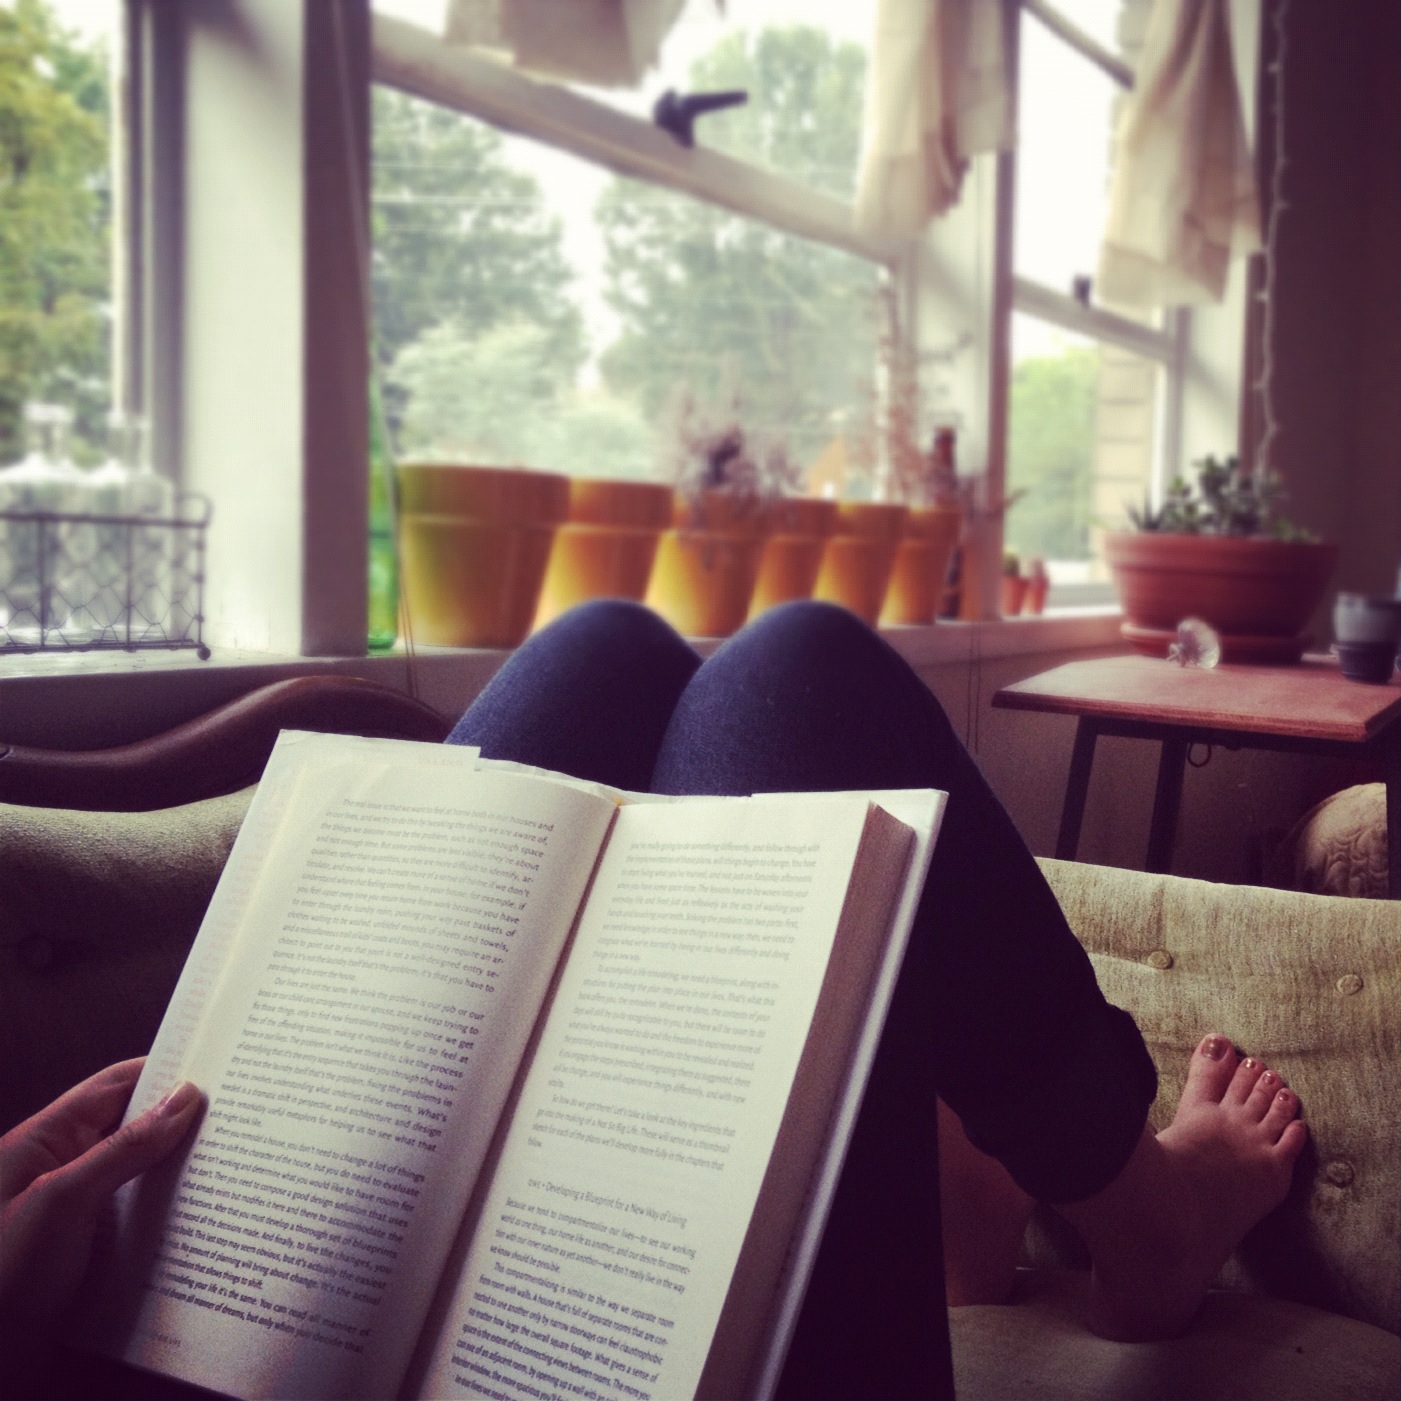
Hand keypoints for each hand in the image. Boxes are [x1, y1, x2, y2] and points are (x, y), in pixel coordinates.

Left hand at [0, 1059, 202, 1373]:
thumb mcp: (63, 1201)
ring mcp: (71, 1213)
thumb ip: (125, 1147)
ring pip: (138, 1175)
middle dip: (181, 1126)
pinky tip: (199, 1226)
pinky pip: (135, 1218)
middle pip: (132, 1128)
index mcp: (43, 1141)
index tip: (218, 1072)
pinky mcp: (83, 1253)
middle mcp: (58, 1170)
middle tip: (236, 1125)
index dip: (164, 1072)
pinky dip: (166, 1216)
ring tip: (228, 1173)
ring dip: (177, 1175)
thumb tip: (184, 1098)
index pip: (114, 1085)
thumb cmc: (0, 1276)